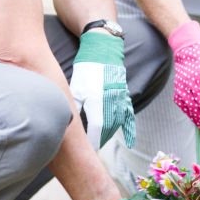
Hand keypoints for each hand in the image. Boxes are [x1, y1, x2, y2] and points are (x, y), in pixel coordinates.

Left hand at [71, 31, 135, 148]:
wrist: (104, 49)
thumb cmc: (87, 68)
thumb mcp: (75, 88)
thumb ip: (75, 107)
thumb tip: (68, 123)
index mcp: (98, 102)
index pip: (95, 130)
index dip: (90, 142)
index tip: (85, 151)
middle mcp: (112, 103)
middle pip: (106, 130)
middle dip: (98, 141)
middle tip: (89, 150)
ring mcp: (121, 100)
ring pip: (116, 125)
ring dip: (107, 136)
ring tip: (99, 144)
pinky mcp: (125, 97)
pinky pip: (129, 117)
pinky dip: (129, 130)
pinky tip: (130, 142)